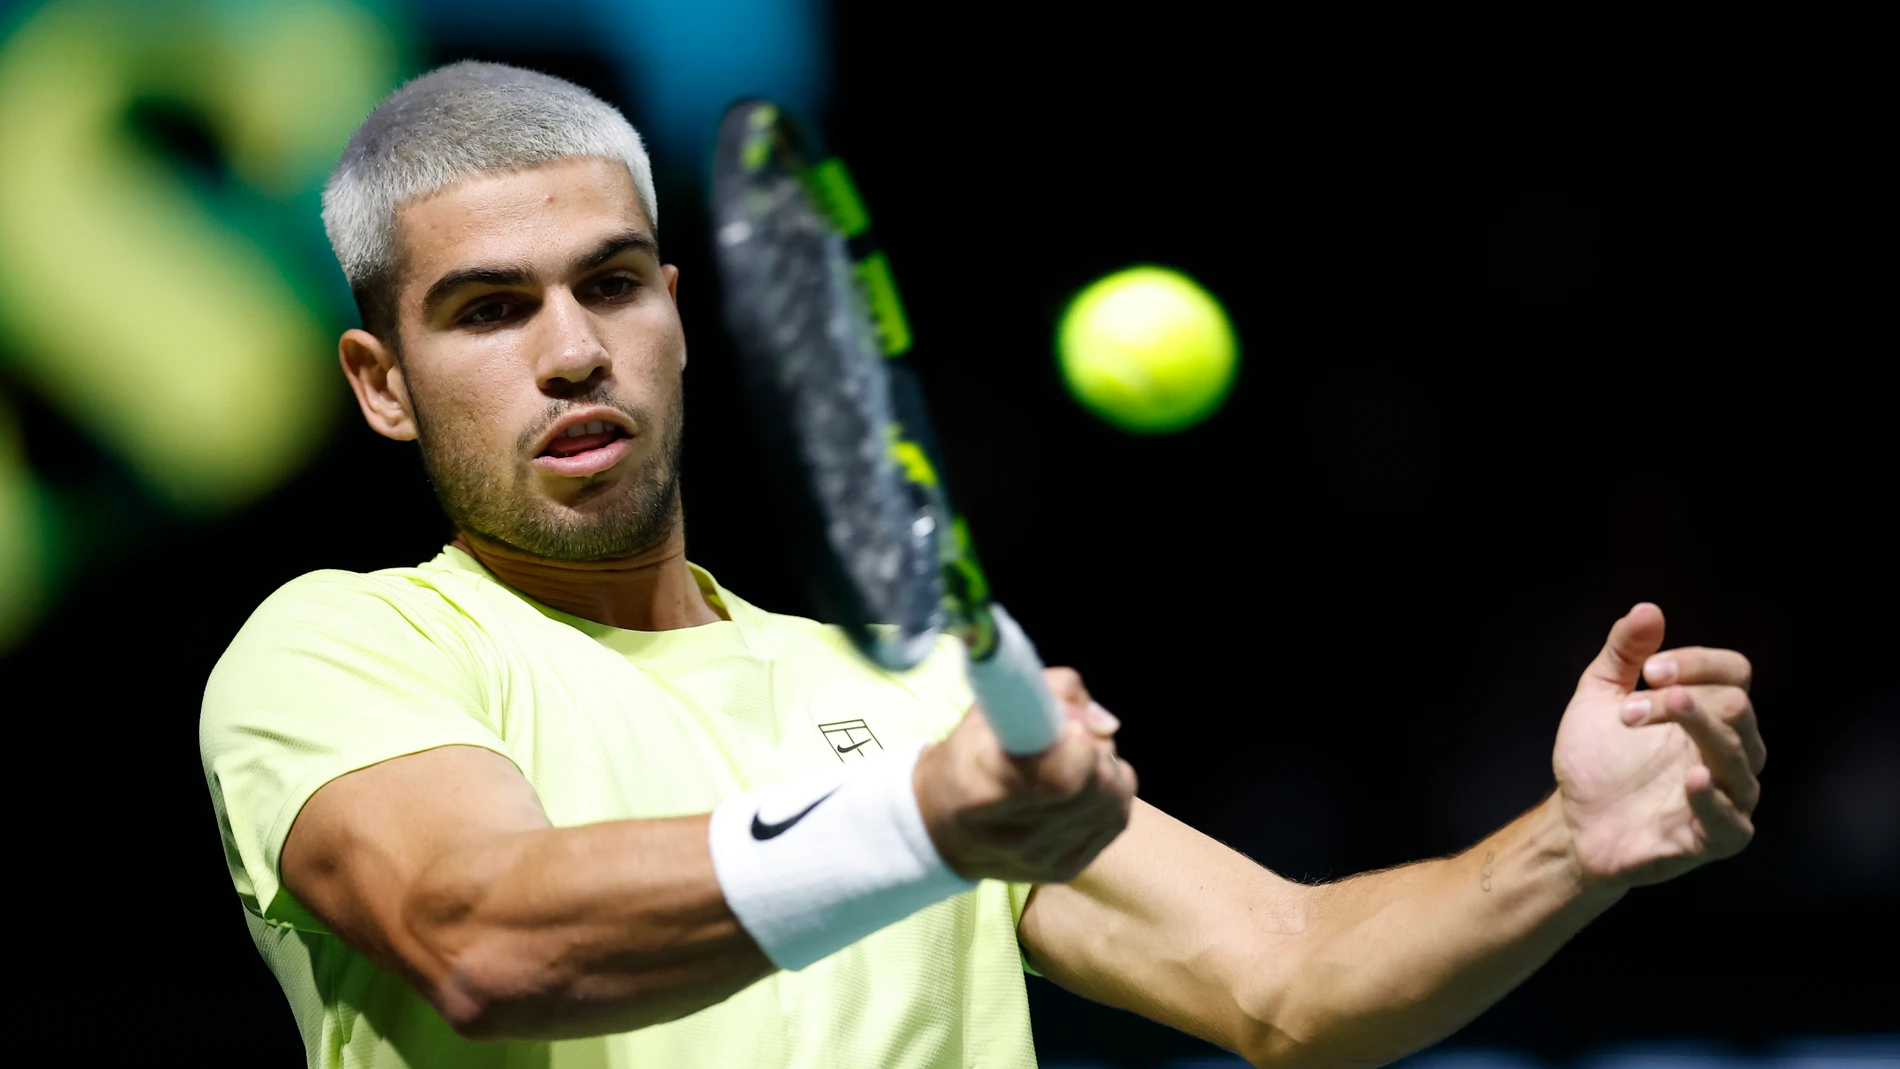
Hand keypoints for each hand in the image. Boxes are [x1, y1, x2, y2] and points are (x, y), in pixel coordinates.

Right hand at [915, 667, 1136, 882]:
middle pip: (1100, 782)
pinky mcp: (1071, 868)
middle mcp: (1021, 836)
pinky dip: (1108, 794)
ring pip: (1116, 798)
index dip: (1078, 741)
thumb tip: (1105, 723)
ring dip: (1106, 769)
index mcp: (988, 792)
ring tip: (1075, 762)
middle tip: (1071, 737)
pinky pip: (1117, 818)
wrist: (944, 832)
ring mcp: (1049, 858)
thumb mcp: (988, 710)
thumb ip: (1050, 692)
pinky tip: (1081, 788)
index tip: (1067, 727)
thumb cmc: (966, 758)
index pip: (1064, 775)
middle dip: (1095, 747)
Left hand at [1553, 603, 1764, 889]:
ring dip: (1698, 728)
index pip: (1734, 672)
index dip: (1698, 662)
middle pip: (1736, 707)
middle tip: (1627, 711)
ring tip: (1662, 710)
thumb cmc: (1596, 760)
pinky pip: (1733, 822)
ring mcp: (1728, 796)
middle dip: (1683, 700)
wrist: (1573, 823)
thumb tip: (1648, 609)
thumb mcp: (1599, 697)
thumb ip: (1623, 655)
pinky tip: (1691, 780)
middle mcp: (1730, 750)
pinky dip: (1714, 800)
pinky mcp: (1717, 839)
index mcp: (1709, 712)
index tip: (1649, 669)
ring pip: (1739, 755)